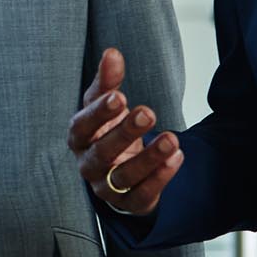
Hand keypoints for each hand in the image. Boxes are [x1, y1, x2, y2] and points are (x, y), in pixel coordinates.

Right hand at [68, 47, 182, 214]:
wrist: (117, 167)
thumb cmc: (107, 129)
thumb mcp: (106, 103)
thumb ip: (108, 80)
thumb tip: (112, 53)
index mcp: (79, 137)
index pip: (82, 126)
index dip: (99, 114)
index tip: (119, 97)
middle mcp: (88, 164)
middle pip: (102, 152)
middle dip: (125, 133)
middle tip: (147, 112)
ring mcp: (106, 187)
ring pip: (123, 177)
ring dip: (149, 159)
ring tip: (172, 139)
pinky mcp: (128, 203)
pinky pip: (142, 195)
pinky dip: (160, 178)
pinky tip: (177, 157)